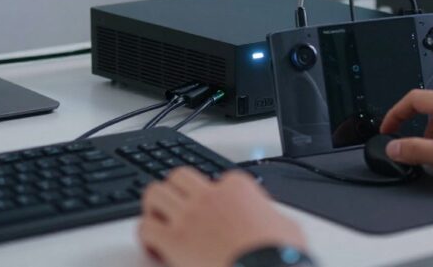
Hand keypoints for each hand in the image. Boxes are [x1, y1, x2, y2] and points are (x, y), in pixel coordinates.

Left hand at [139, 167, 307, 266]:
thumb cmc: (281, 255)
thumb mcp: (287, 227)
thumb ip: (271, 216)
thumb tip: (273, 222)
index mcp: (239, 188)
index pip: (219, 179)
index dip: (216, 197)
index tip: (217, 214)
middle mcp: (211, 195)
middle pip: (179, 176)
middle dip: (177, 191)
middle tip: (178, 208)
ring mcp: (190, 215)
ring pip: (155, 192)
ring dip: (155, 207)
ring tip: (161, 222)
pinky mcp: (175, 240)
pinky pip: (145, 227)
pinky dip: (147, 236)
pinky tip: (156, 248)